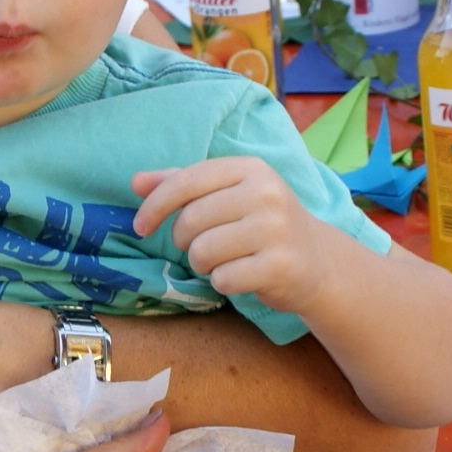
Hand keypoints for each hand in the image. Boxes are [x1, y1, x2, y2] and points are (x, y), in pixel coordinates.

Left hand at [129, 157, 337, 319]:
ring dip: (202, 264)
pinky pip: (223, 279)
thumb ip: (182, 185)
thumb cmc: (261, 224)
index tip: (140, 226)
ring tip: (221, 261)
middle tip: (200, 247)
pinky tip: (241, 276)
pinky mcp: (280, 265)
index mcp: (250, 168)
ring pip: (203, 252)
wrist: (316, 260)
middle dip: (183, 241)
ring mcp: (276, 229)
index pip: (186, 181)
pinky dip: (222, 282)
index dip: (154, 205)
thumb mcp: (227, 195)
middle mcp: (266, 193)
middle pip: (190, 221)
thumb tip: (135, 181)